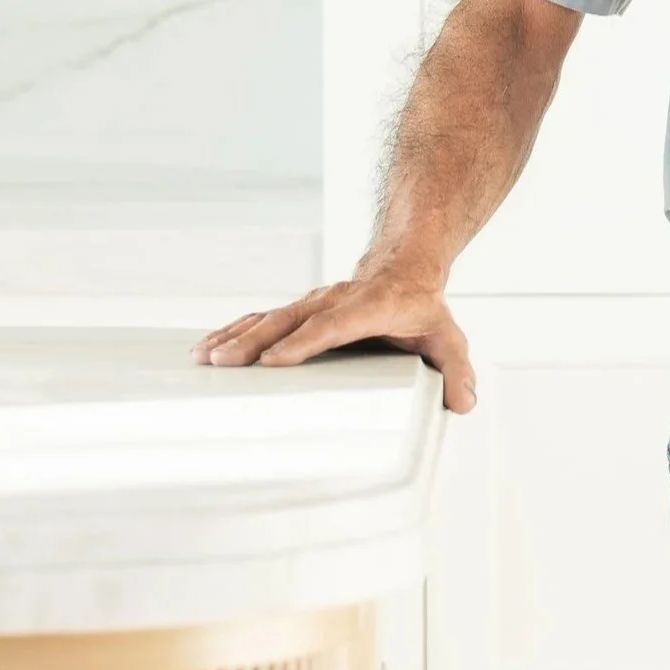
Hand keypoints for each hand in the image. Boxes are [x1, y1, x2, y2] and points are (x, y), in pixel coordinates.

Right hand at [192, 264, 478, 413]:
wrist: (403, 266)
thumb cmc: (422, 308)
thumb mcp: (448, 337)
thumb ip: (457, 370)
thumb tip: (463, 403)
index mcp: (370, 307)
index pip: (334, 325)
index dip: (305, 342)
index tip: (276, 362)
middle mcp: (335, 301)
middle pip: (290, 321)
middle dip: (255, 343)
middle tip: (225, 364)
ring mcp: (313, 303)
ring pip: (270, 318)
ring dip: (235, 338)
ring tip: (206, 359)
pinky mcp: (299, 309)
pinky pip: (261, 319)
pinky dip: (232, 332)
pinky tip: (206, 348)